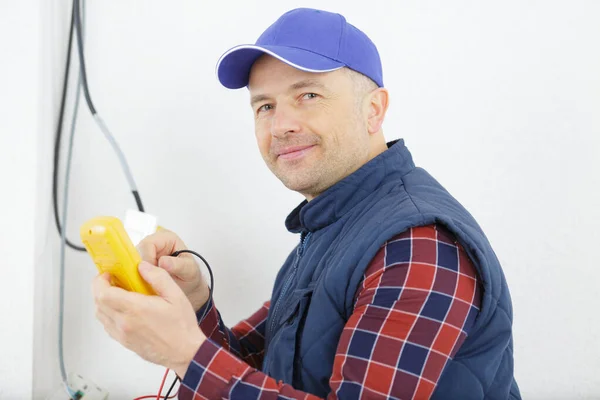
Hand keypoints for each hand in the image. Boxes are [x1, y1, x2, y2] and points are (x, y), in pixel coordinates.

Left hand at [92, 261, 204, 376]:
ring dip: (104, 302)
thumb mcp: (175, 295)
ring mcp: (123, 334)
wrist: (184, 352)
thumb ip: (158, 277)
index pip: (104, 293)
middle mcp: (125, 323)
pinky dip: (109, 314)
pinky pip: (107, 326)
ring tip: (118, 294)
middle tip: (112, 281)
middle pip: (98, 303)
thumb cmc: (181, 326)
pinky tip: (124, 309)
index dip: (101, 281)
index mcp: (136, 309)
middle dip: (101, 288)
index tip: (108, 274)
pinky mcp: (124, 342)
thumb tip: (143, 266)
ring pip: (100, 315)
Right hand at [137, 229, 208, 311]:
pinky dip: (135, 277)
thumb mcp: (189, 270)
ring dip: (137, 273)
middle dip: (140, 267)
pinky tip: (143, 285)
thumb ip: (178, 265)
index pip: (148, 244)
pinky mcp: (140, 263)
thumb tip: (163, 261)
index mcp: (167, 238)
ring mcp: (146, 253)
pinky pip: (131, 268)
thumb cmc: (190, 274)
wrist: (188, 285)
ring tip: (146, 284)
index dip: (146, 259)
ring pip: (131, 261)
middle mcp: (154, 242)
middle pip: (136, 251)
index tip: (150, 273)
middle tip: (146, 281)